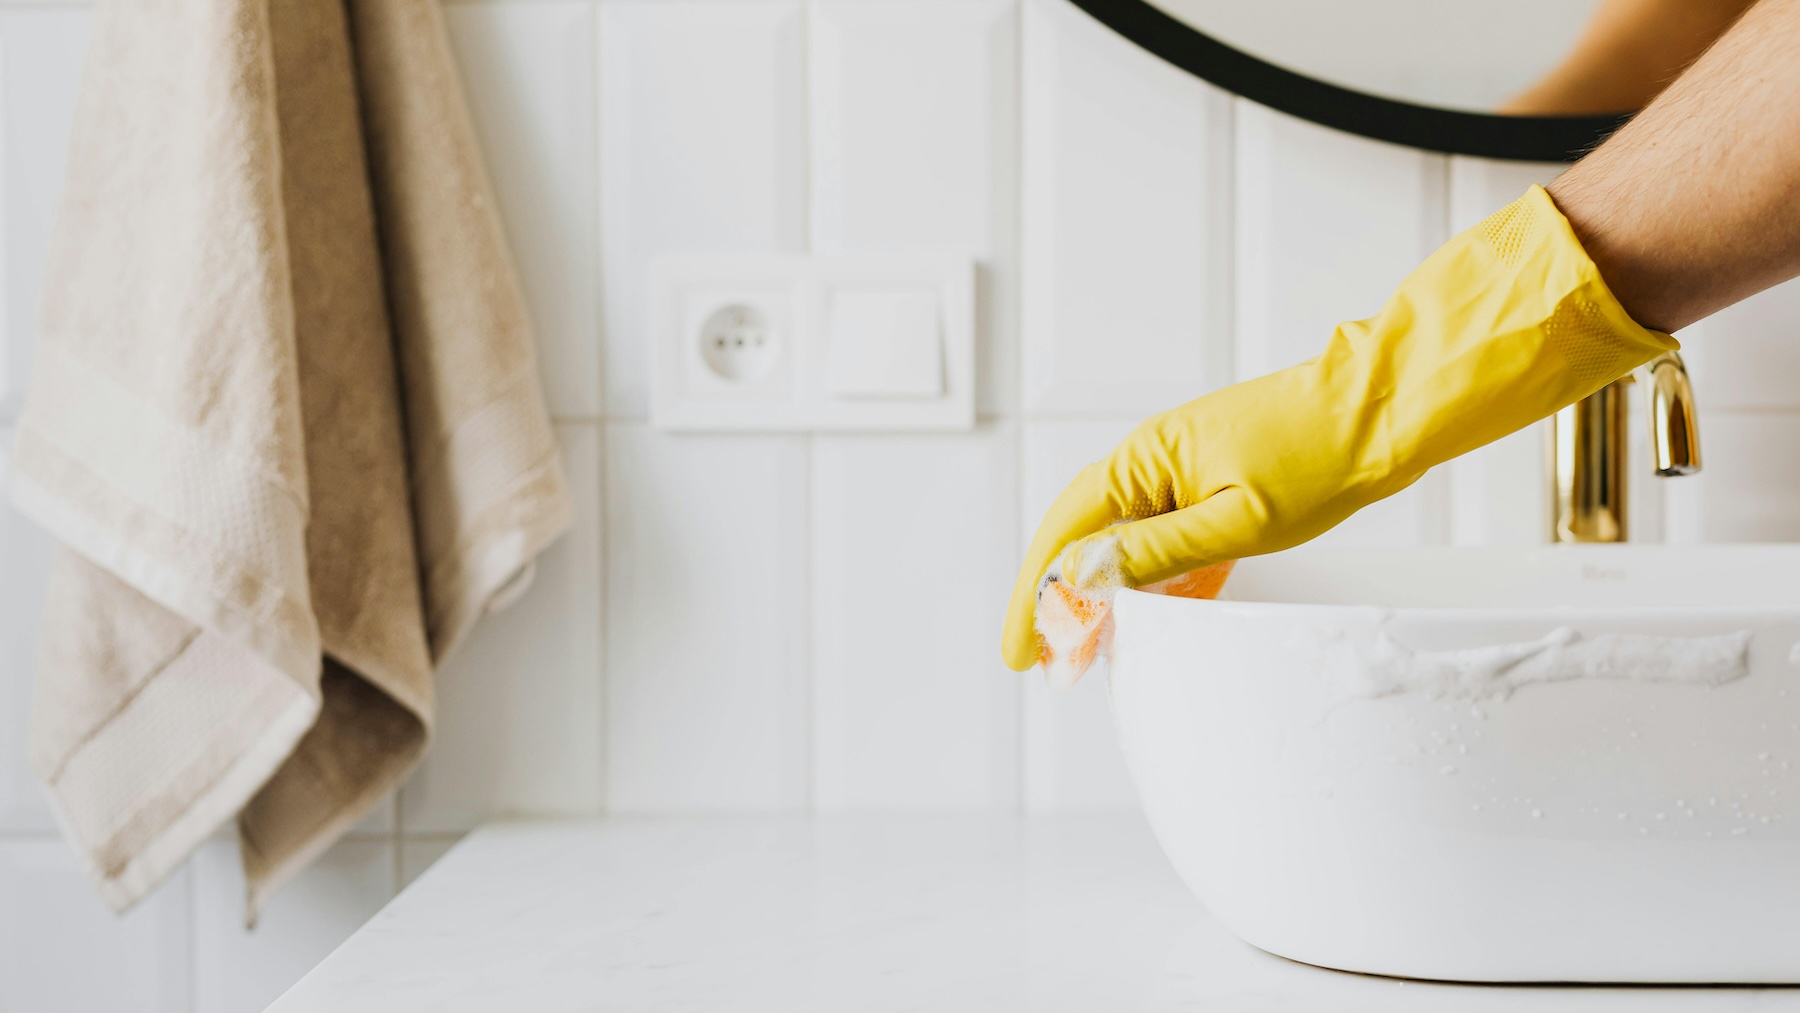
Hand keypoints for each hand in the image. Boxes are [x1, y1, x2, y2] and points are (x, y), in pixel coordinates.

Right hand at [1002, 185, 1675, 671]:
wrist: (1380, 410)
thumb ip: (1156, 551)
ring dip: (1097, 596)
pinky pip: (1161, 540)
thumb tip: (1083, 575)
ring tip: (1083, 652)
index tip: (1020, 649)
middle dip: (1054, 603)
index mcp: (1144, 460)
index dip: (1036, 596)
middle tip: (1040, 660)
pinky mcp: (1210, 486)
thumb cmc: (1318, 455)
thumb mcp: (1236, 518)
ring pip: (1118, 543)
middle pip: (1080, 539)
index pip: (1065, 534)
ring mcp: (1179, 472)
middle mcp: (1149, 462)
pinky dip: (1145, 582)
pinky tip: (1145, 618)